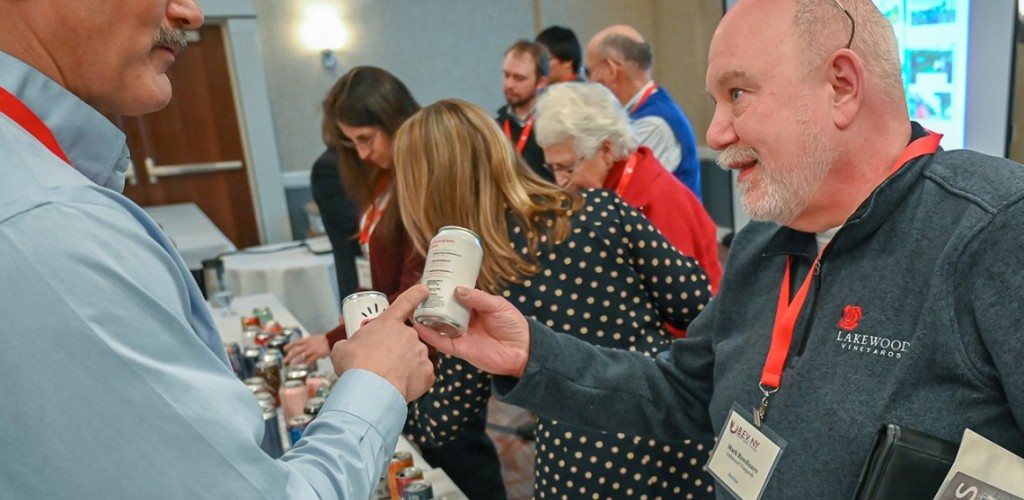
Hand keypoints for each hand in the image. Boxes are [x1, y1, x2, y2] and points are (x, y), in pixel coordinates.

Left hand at [283, 334, 329, 364]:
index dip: (290, 345)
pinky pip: (311, 359)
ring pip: (303, 356)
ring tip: (292, 364)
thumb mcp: (314, 339)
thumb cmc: (324, 340)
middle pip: (297, 350)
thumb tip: (305, 353)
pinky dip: (308, 362)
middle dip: (290, 356)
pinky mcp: (318, 354)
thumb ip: (309, 345)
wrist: (332, 339)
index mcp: (307, 340)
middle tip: (284, 360)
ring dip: (297, 360)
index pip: (296, 342)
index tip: (284, 349)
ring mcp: (313, 350)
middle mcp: (308, 345)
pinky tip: (306, 365)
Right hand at [330, 285, 434, 401]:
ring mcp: (420, 353)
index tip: (424, 290)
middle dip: (395, 349)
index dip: (416, 294)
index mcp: (388, 324)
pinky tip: (399, 386)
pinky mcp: (427, 372)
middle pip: (404, 339)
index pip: (406, 302)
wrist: (369, 389)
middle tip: (380, 363)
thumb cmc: (355, 366)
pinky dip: (413, 380)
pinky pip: (421, 375)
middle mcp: (408, 334)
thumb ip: (349, 343)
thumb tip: (347, 348)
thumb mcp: (342, 348)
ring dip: (404, 365)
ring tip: (387, 378)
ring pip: (413, 357)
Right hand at [414, 286, 529, 377]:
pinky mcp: (459, 349)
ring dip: (426, 317)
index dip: (444, 288)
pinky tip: (419, 326)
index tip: (431, 278)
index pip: (455, 295)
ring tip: (412, 307)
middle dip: (431, 301)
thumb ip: (478, 298)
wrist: (523, 351)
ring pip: (438, 324)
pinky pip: (441, 342)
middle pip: (443, 309)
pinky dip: (430, 335)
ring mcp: (460, 334)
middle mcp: (464, 319)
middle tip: (417, 292)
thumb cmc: (513, 325)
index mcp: (473, 306)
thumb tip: (458, 290)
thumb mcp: (498, 306)